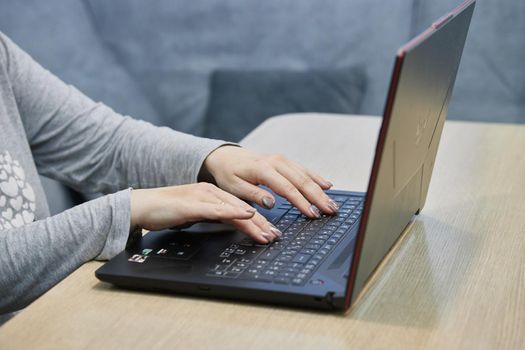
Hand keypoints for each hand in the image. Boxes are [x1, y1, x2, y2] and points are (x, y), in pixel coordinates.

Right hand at [130, 183, 280, 243]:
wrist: (141, 205)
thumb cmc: (166, 211)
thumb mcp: (194, 214)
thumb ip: (212, 217)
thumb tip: (230, 225)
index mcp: (211, 194)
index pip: (240, 208)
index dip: (258, 221)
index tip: (271, 232)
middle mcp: (210, 193)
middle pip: (241, 209)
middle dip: (261, 224)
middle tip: (276, 236)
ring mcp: (201, 197)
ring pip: (233, 209)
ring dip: (253, 222)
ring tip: (267, 234)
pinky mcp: (191, 204)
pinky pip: (216, 209)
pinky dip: (232, 212)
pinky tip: (245, 216)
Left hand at [200, 146, 338, 217]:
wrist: (225, 156)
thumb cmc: (229, 174)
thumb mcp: (234, 187)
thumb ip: (253, 194)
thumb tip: (271, 203)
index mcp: (263, 169)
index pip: (288, 189)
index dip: (302, 203)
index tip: (312, 214)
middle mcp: (276, 162)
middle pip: (301, 181)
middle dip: (318, 197)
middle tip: (330, 210)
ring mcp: (281, 159)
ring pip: (305, 174)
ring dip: (320, 189)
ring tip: (331, 203)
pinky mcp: (284, 160)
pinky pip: (303, 169)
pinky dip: (316, 177)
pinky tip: (327, 185)